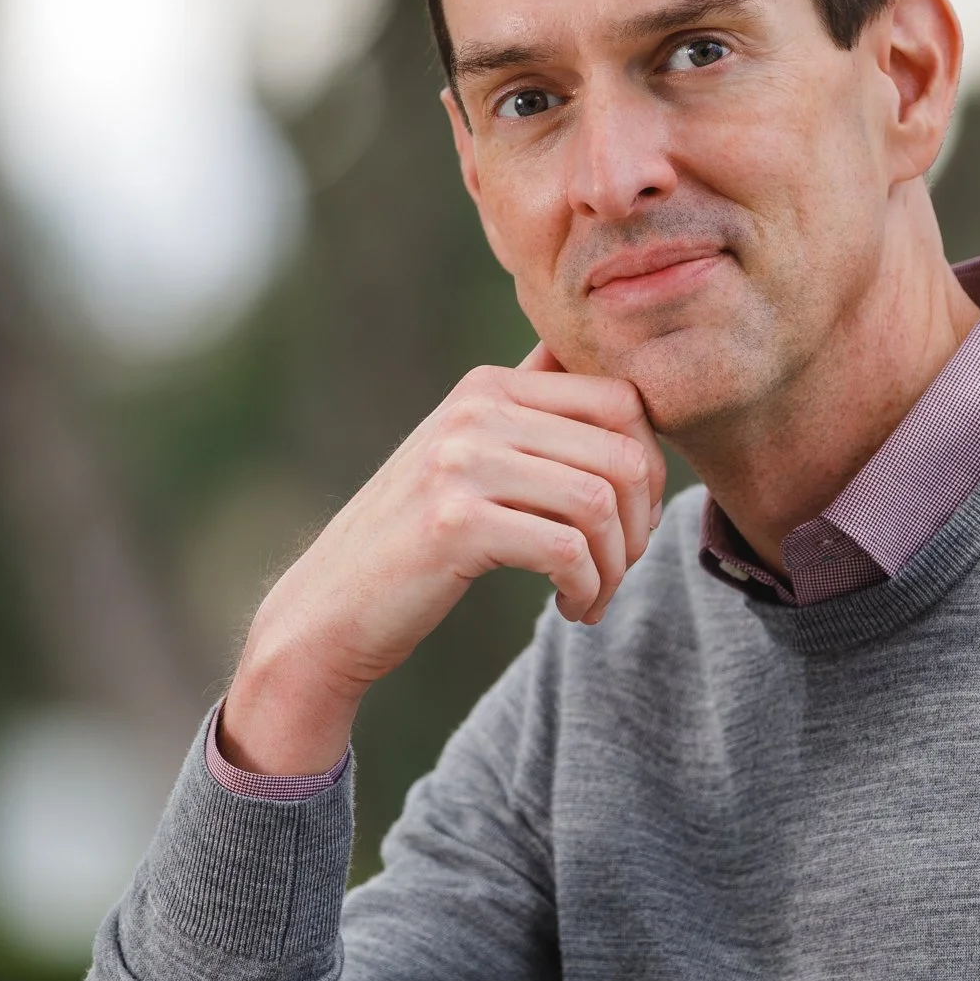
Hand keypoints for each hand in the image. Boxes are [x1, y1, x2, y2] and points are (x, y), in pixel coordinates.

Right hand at [219, 344, 667, 774]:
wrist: (329, 608)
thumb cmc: (416, 540)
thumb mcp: (468, 456)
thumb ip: (527, 413)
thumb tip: (597, 372)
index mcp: (488, 385)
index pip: (621, 399)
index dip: (650, 466)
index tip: (634, 519)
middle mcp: (475, 409)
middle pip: (623, 451)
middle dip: (641, 522)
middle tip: (621, 566)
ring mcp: (461, 461)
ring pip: (601, 503)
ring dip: (617, 565)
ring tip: (594, 595)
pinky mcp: (455, 522)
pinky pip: (567, 551)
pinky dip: (587, 589)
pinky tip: (571, 608)